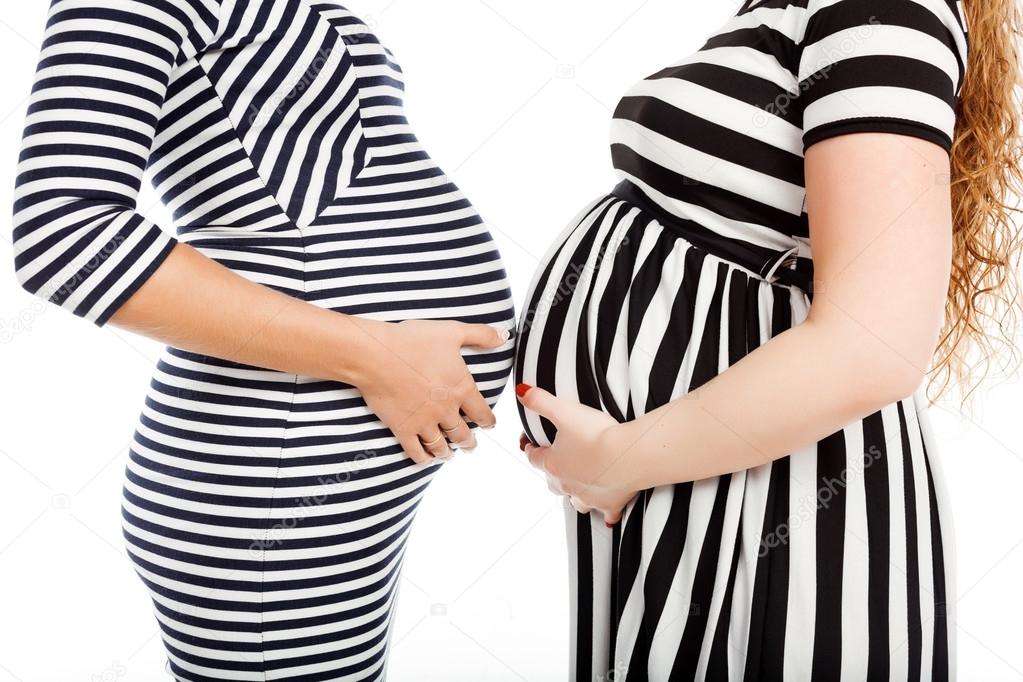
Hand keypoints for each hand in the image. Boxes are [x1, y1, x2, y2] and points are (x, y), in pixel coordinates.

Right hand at [352, 319, 508, 463]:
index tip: (488, 426)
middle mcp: (446, 410)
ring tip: (450, 455)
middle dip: (469, 442)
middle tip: (471, 446)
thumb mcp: (452, 331)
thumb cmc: (412, 340)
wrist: (376, 354)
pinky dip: (424, 459)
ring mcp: (424, 422)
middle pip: (463, 434)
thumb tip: (504, 334)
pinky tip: (426, 459)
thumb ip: (481, 334)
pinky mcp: (402, 429)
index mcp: (461, 388)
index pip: (482, 413)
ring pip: (441, 446)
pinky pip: (416, 451)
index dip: (487, 422)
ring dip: (448, 452)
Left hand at [516, 384, 638, 524]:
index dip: (530, 448)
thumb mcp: (565, 411)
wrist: (630, 455)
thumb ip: (541, 401)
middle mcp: (567, 485)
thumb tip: (521, 393)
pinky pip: (606, 515)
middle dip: (551, 472)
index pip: (533, 457)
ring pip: (574, 501)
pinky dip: (605, 514)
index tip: (530, 443)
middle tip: (556, 461)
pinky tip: (607, 514)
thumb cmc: (597, 434)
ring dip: (574, 494)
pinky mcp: (611, 504)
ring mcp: (589, 497)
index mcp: (553, 464)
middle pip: (552, 481)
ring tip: (578, 485)